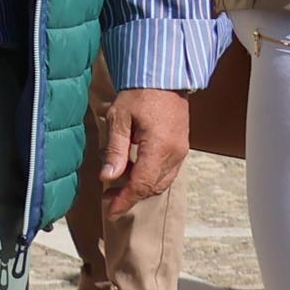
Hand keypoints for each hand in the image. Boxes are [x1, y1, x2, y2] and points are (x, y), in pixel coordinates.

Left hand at [89, 84, 189, 221]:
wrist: (164, 78)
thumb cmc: (140, 94)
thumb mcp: (119, 120)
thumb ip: (115, 150)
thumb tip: (108, 177)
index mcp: (160, 147)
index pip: (142, 184)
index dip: (125, 200)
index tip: (110, 211)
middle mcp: (175, 153)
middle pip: (153, 187)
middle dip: (130, 196)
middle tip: (107, 197)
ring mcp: (181, 151)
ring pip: (162, 182)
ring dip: (141, 188)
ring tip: (116, 186)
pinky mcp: (181, 147)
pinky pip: (167, 172)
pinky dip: (150, 178)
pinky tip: (133, 172)